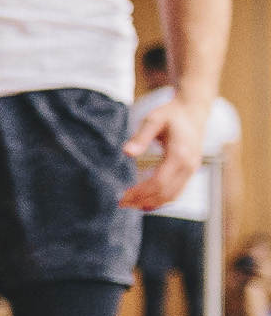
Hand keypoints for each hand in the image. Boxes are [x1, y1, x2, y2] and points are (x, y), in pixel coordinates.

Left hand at [122, 90, 215, 210]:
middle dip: (143, 200)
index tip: (122, 196)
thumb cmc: (171, 114)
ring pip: (173, 195)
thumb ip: (141, 136)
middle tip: (122, 203)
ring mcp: (192, 169)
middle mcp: (189, 165)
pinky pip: (178, 191)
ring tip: (131, 204)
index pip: (159, 182)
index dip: (140, 192)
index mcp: (180, 154)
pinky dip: (162, 199)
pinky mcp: (191, 170)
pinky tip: (147, 201)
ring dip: (152, 203)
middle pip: (166, 192)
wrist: (193, 110)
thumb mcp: (153, 119)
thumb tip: (127, 152)